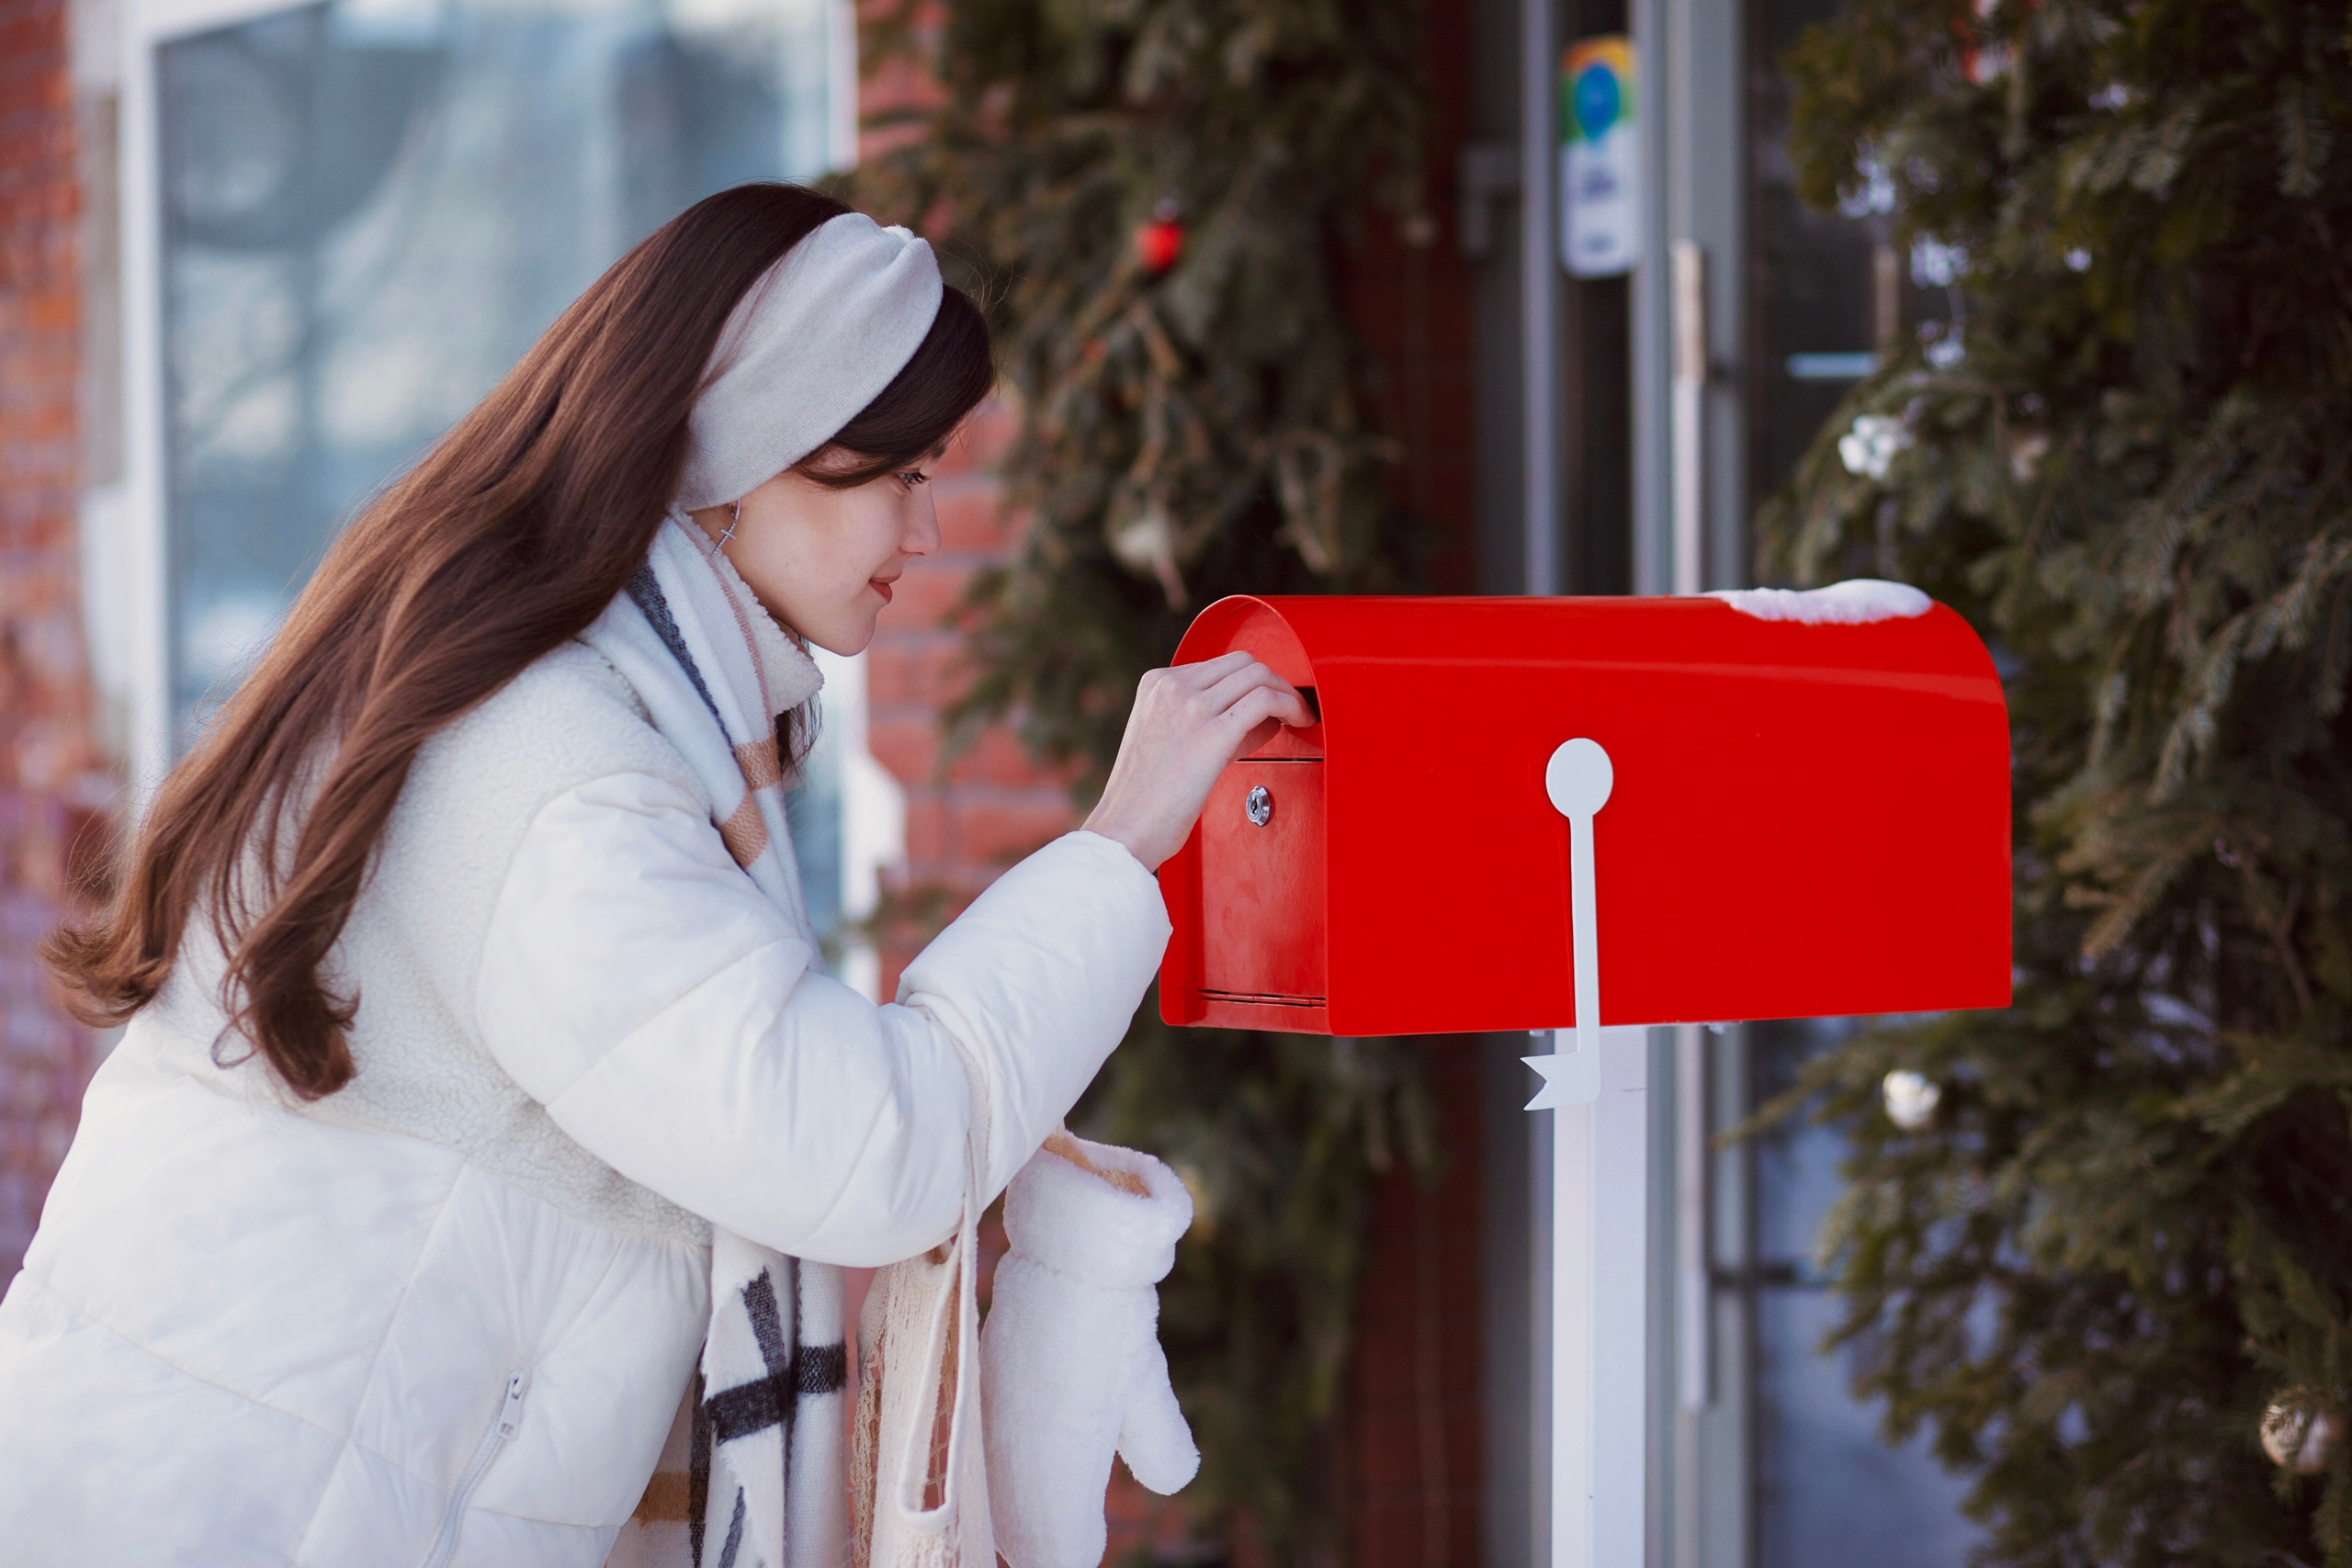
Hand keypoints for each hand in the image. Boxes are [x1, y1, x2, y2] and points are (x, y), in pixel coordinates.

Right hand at [1081, 652, 1313, 870]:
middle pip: (1242, 662)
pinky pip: (1266, 701)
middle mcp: (1173, 687)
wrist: (1126, 828)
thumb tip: (1260, 714)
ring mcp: (1192, 706)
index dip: (1251, 682)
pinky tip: (1300, 720)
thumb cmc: (1145, 798)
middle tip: (1290, 705)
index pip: (1219, 664)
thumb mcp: (1164, 738)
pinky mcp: (1213, 733)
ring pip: (1258, 675)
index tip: (1268, 702)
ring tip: (1299, 714)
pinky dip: (1291, 705)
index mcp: (1156, 683)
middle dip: (1273, 681)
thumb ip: (1203, 717)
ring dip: (1287, 692)